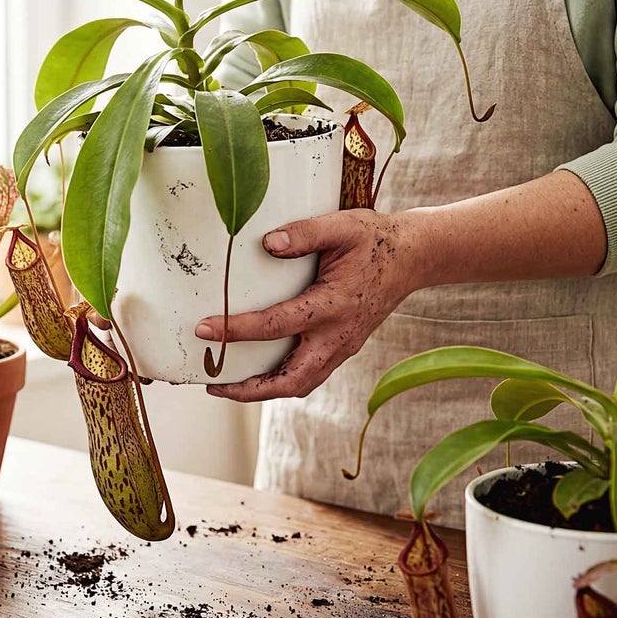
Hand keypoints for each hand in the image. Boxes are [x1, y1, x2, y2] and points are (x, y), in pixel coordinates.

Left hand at [197, 209, 424, 401]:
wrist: (413, 258)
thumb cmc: (375, 240)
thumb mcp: (342, 226)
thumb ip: (305, 233)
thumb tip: (267, 243)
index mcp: (334, 306)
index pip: (276, 326)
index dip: (236, 330)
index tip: (204, 330)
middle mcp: (339, 336)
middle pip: (291, 381)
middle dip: (249, 389)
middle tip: (213, 384)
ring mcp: (343, 347)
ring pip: (301, 384)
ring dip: (264, 391)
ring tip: (228, 386)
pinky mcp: (343, 348)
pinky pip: (309, 375)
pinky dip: (281, 380)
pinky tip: (258, 372)